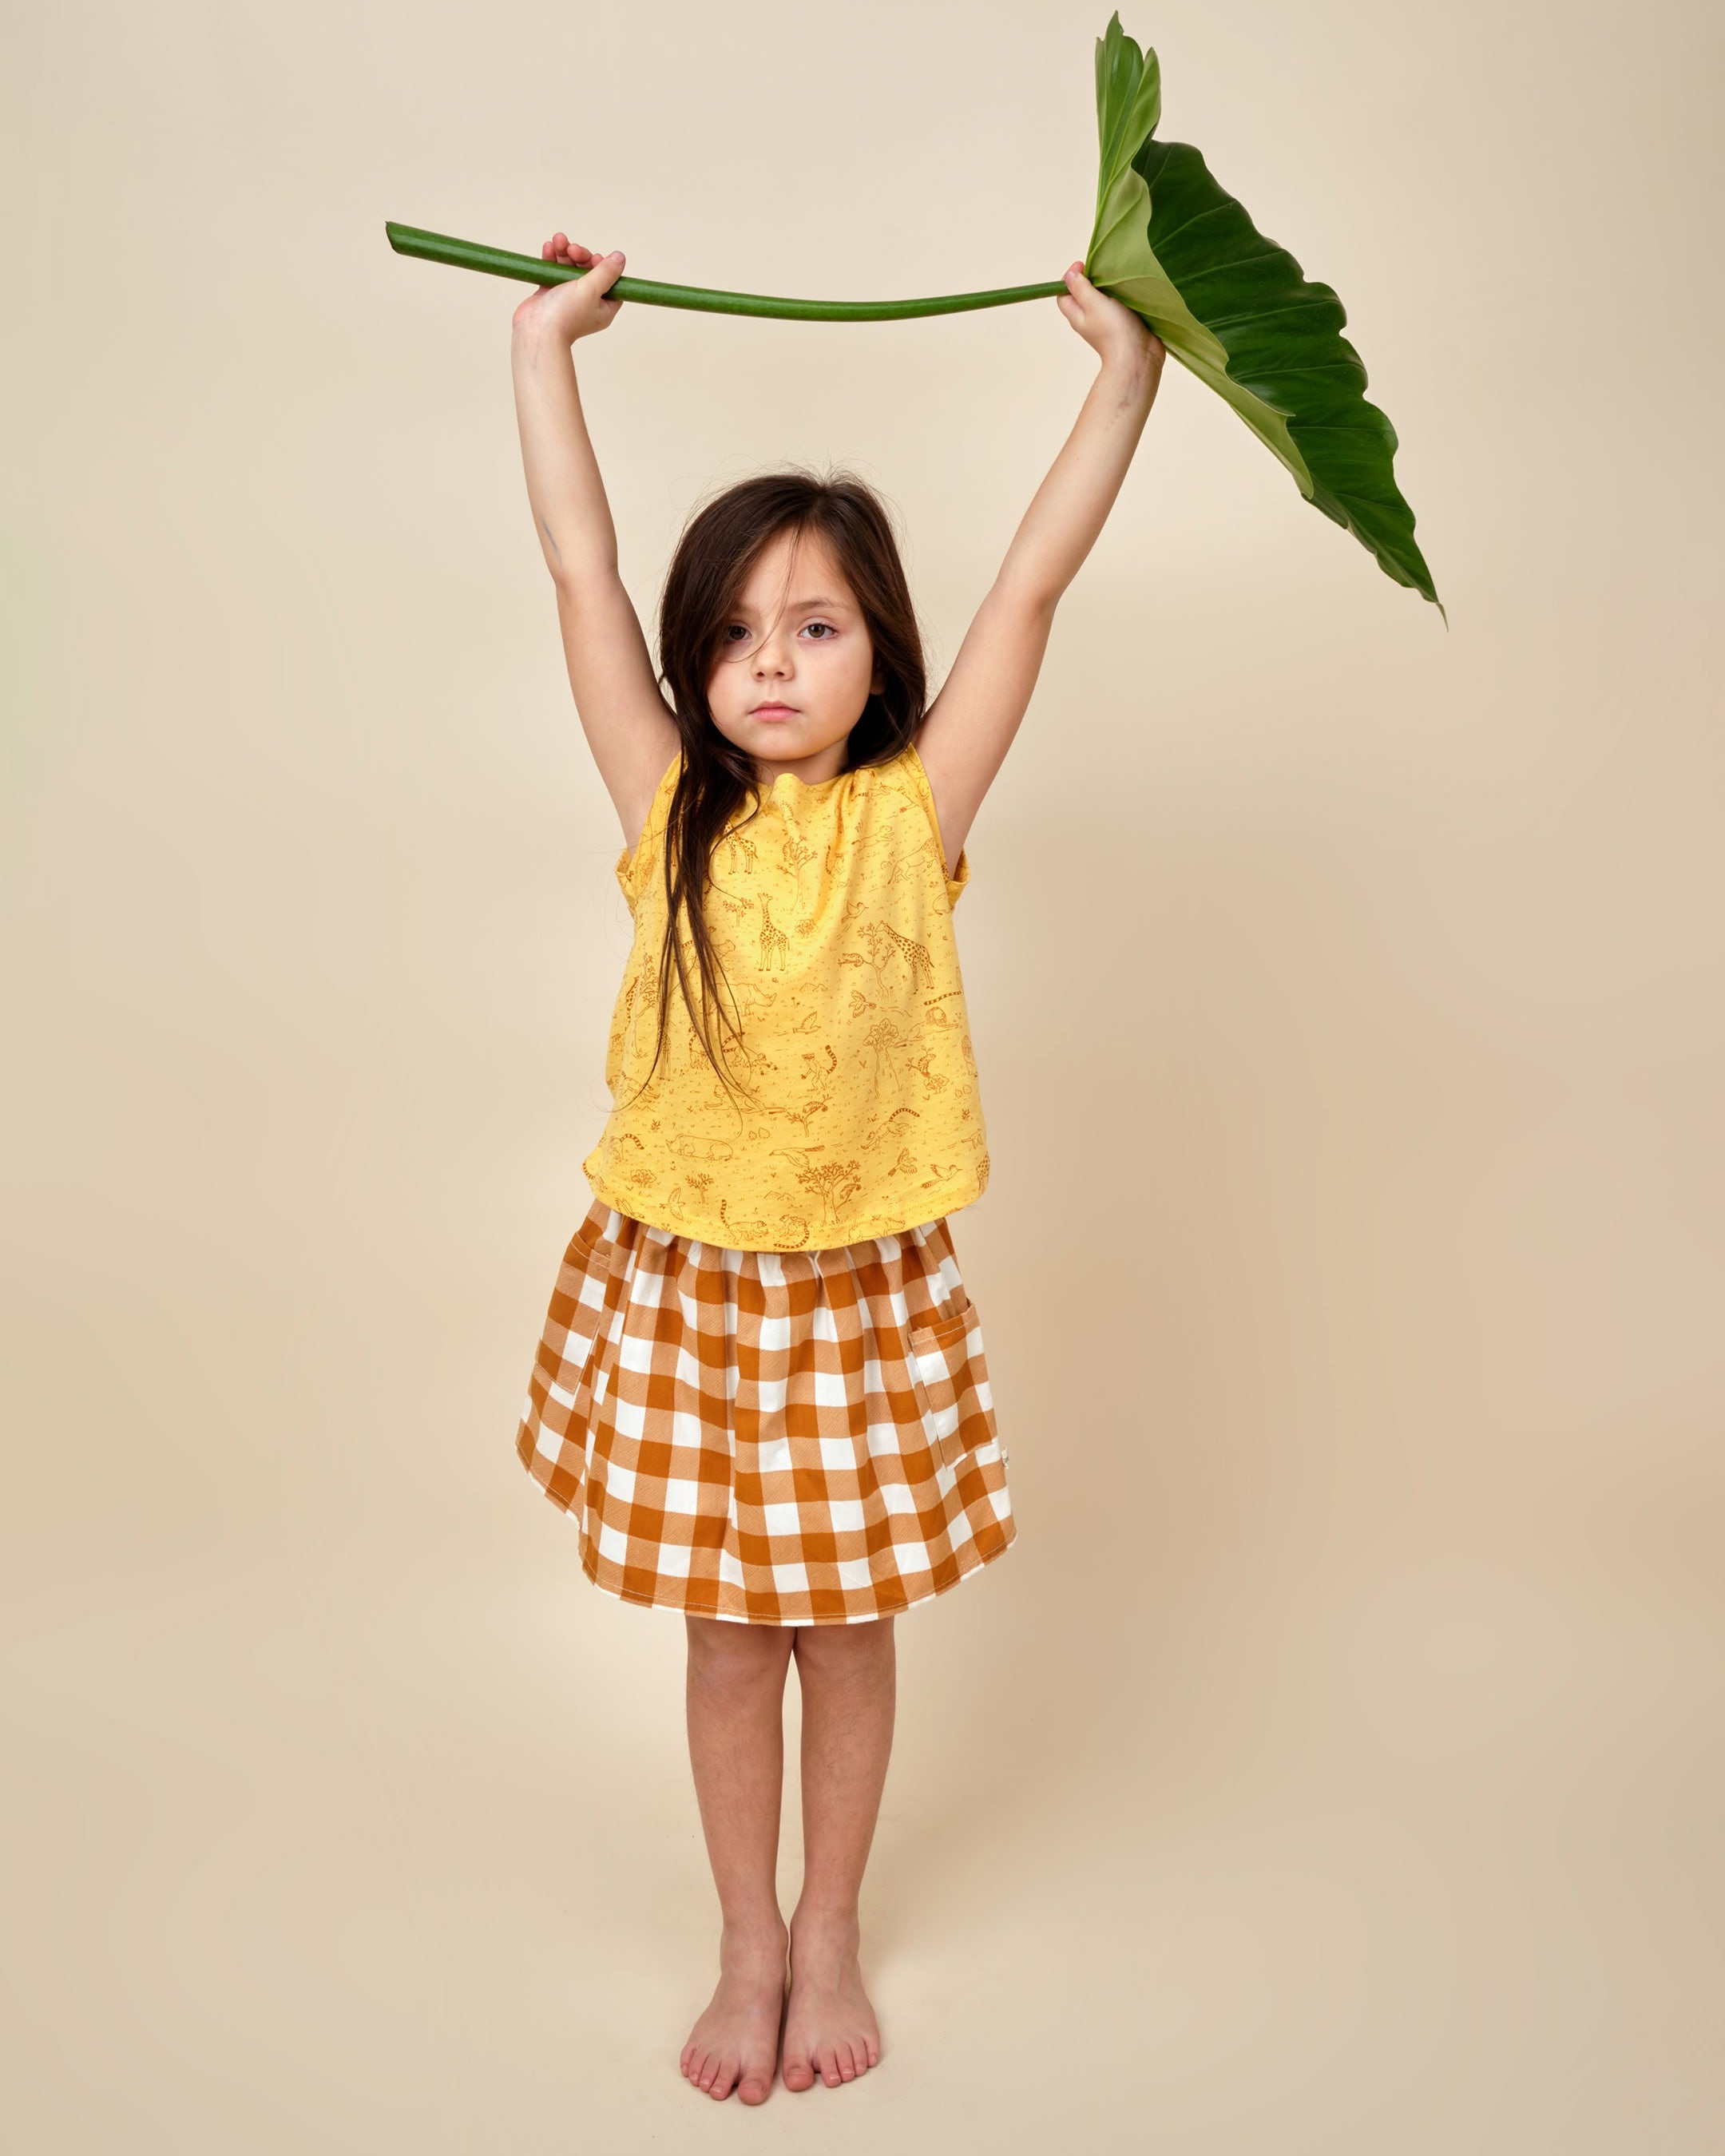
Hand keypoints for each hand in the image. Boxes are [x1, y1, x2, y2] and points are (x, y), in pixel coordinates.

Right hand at [511, 233, 626, 343]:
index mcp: (603, 307)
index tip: (594, 259)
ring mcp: (567, 298)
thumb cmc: (565, 315)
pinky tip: (548, 247)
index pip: (610, 281)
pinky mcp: (550, 293)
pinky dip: (552, 258)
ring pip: (569, 268)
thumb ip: (606, 272)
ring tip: (557, 240)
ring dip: (564, 251)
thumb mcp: (591, 289)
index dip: (603, 266)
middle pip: (588, 270)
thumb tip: (620, 258)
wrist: (536, 331)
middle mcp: (587, 303)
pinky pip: (553, 271)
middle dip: (580, 255)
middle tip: (572, 249)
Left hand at [1056, 261, 1163, 381]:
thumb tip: (1068, 275)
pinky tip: (1129, 289)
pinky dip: (1121, 295)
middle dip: (1090, 279)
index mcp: (1077, 316)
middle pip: (1082, 295)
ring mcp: (1106, 322)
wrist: (1138, 357)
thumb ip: (1080, 289)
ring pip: (1102, 299)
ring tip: (1117, 277)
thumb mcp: (1093, 304)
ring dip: (1108, 287)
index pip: (1064, 294)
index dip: (1069, 277)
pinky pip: (1118, 305)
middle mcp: (1089, 320)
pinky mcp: (1123, 323)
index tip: (1083, 265)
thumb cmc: (1114, 331)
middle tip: (1102, 269)